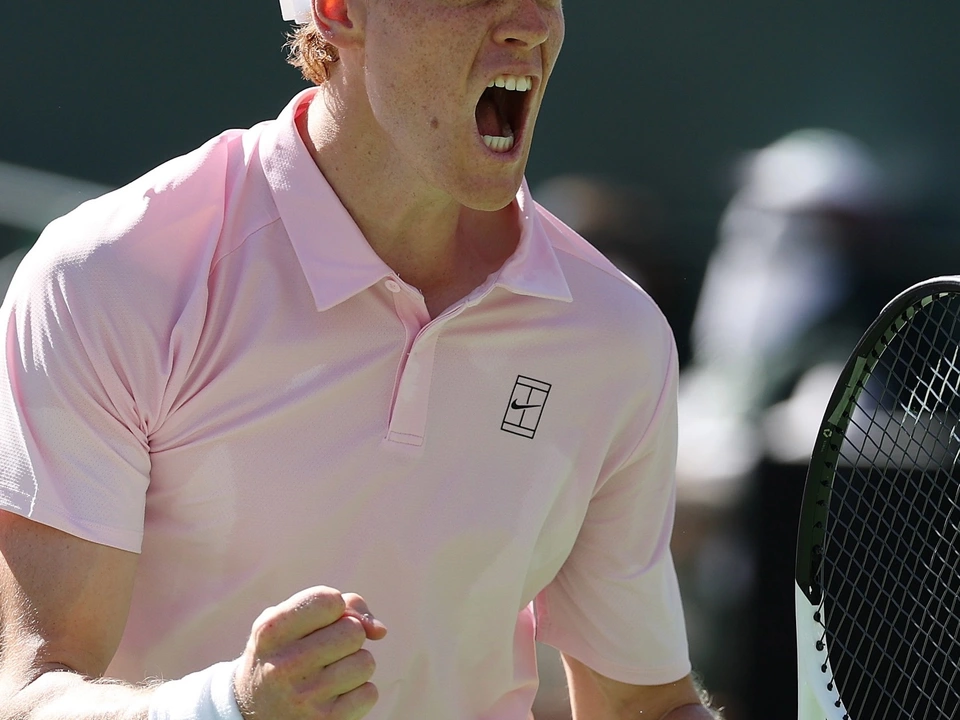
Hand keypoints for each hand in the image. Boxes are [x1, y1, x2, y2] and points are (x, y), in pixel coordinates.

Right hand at [233, 586, 387, 719]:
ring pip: (365, 662)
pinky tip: (333, 696)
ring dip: (354, 665)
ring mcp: (305, 697)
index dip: (336, 606)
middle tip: (326, 649)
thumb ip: (337, 606)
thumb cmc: (283, 654)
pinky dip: (358, 693)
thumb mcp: (289, 622)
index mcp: (271, 632)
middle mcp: (284, 665)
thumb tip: (379, 630)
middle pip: (353, 631)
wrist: (254, 713)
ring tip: (328, 674)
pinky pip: (369, 693)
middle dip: (349, 635)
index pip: (328, 600)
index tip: (322, 620)